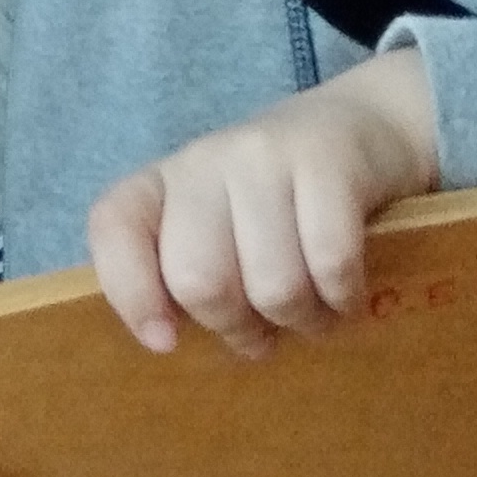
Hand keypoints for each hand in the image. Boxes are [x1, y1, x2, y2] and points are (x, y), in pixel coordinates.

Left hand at [87, 49, 441, 358]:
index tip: (166, 341)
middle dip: (238, 329)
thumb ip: (194, 279)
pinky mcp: (324, 159)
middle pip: (198, 280)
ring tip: (314, 311)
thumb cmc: (279, 207)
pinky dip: (343, 298)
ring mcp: (262, 155)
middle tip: (265, 331)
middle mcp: (203, 162)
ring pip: (272, 285)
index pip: (115, 226)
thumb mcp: (222, 232)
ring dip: (303, 320)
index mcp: (164, 184)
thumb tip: (176, 347)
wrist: (362, 129)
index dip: (132, 292)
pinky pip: (330, 262)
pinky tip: (346, 293)